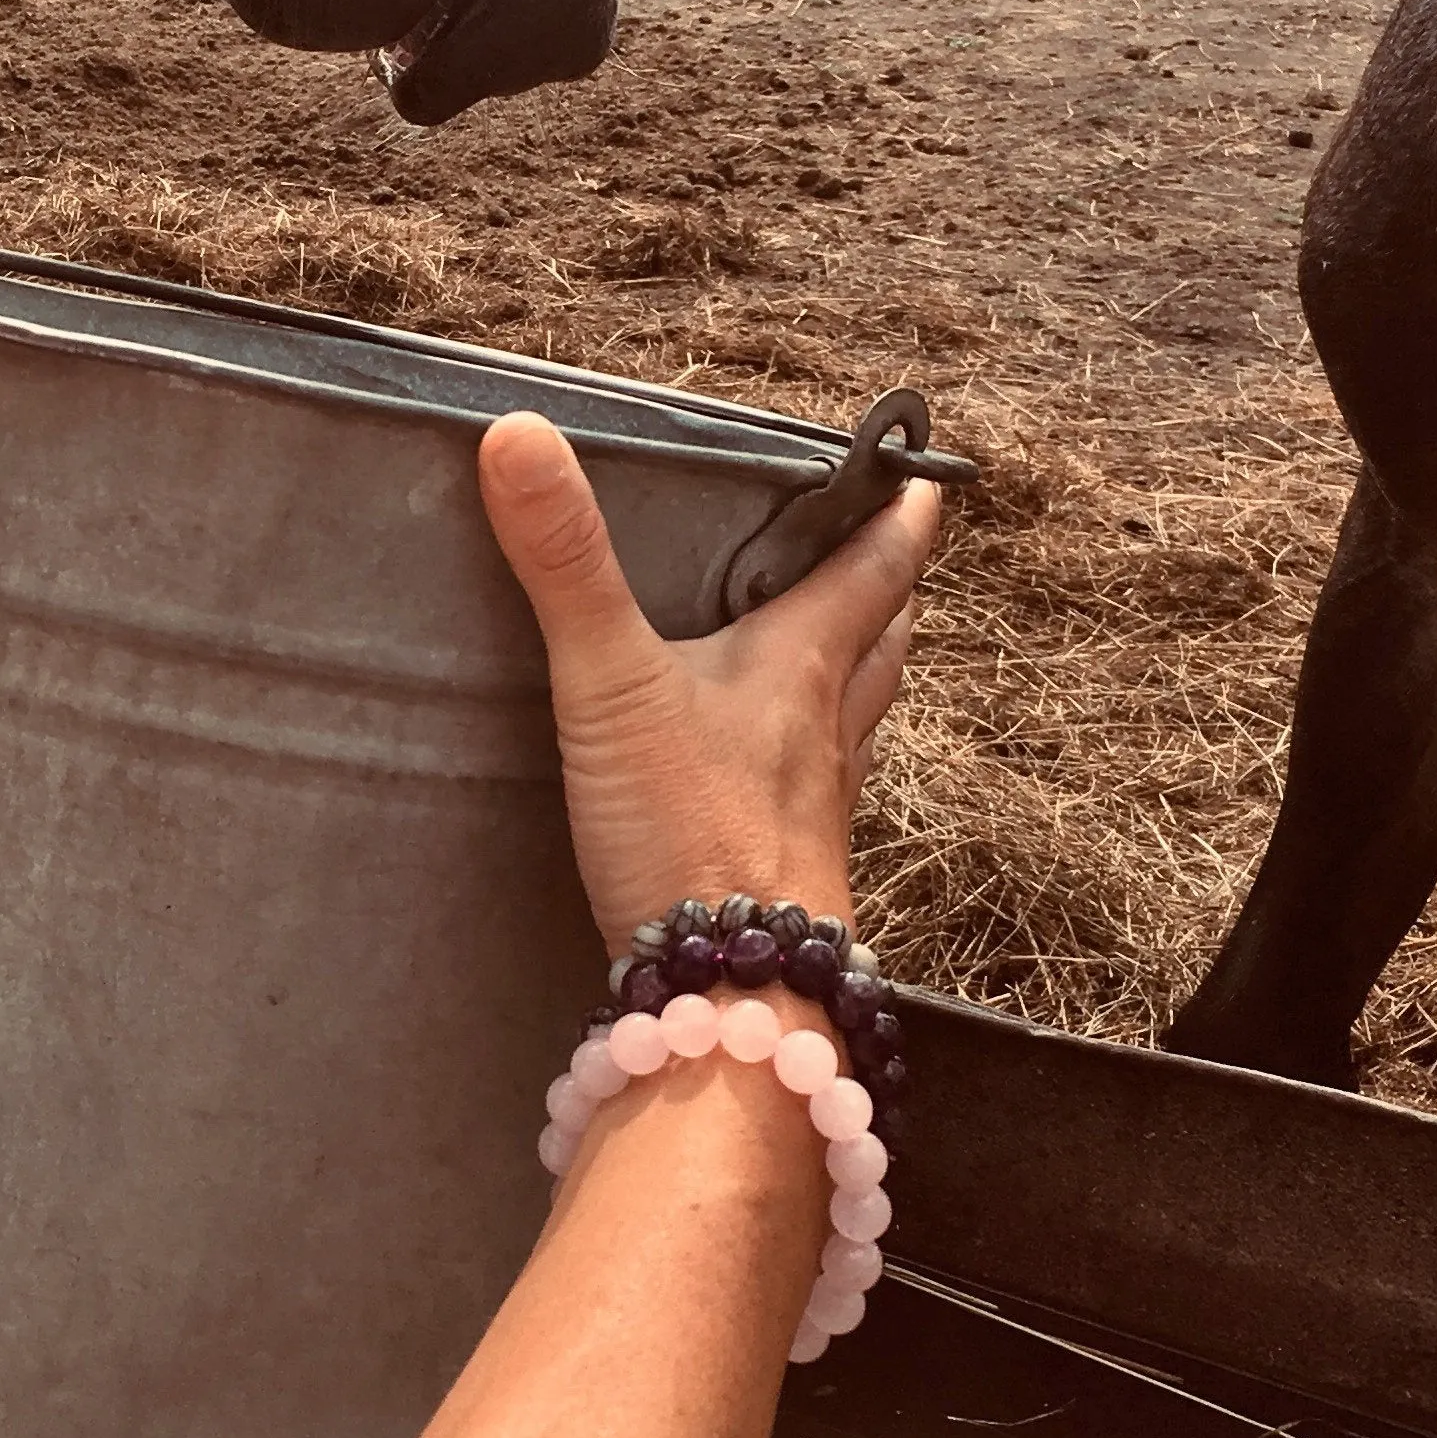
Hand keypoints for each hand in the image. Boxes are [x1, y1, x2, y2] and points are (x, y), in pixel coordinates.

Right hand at [478, 412, 938, 955]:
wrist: (730, 1002)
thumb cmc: (691, 833)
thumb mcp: (612, 682)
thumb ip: (566, 563)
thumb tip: (518, 435)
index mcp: (801, 666)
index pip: (871, 569)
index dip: (896, 517)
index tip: (918, 475)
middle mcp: (825, 731)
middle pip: (880, 642)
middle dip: (886, 591)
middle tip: (888, 551)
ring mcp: (815, 808)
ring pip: (859, 717)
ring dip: (862, 671)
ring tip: (850, 644)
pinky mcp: (788, 872)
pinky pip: (818, 790)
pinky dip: (814, 757)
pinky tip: (781, 772)